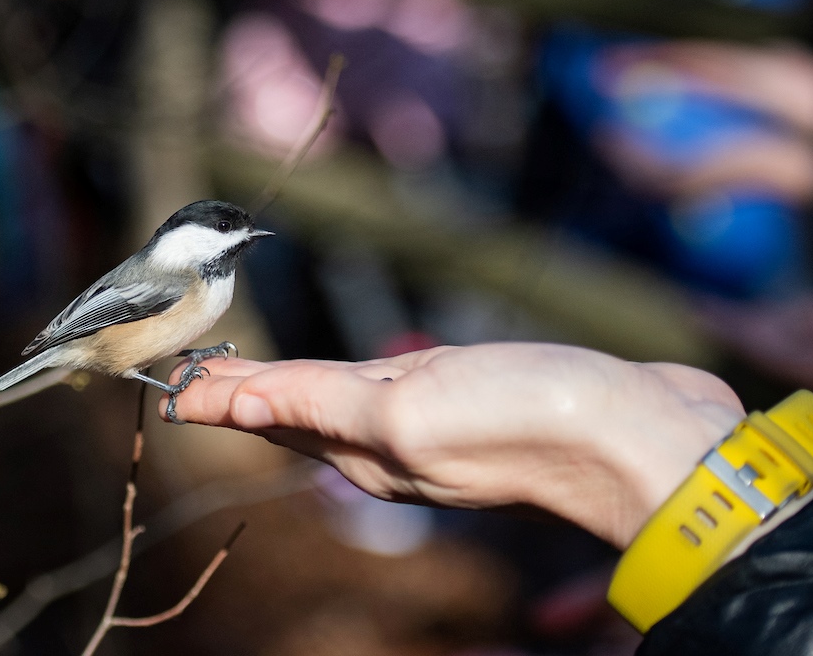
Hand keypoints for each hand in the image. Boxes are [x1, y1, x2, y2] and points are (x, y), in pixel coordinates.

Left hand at [163, 343, 742, 548]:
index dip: (217, 394)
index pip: (268, 413)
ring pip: (341, 401)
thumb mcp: (406, 410)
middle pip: (296, 412)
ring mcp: (437, 422)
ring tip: (258, 368)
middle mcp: (392, 440)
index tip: (169, 377)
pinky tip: (363, 368)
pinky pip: (395, 384)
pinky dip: (358, 373)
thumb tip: (225, 403)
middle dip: (244, 391)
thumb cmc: (527, 421)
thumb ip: (316, 402)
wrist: (643, 436)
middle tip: (196, 368)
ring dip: (293, 383)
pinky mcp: (478, 399)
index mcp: (363, 445)